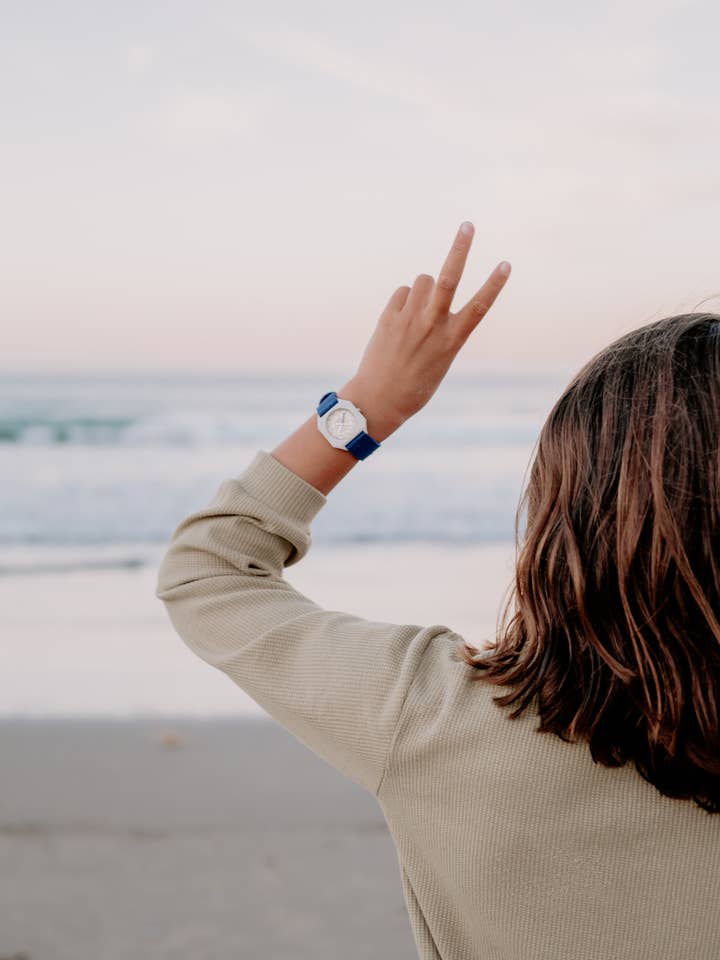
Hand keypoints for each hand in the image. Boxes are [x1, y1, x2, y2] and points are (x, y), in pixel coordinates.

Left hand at [348, 222, 510, 425]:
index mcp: (452, 340)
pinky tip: (399, 322)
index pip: (479, 306)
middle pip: (449, 278)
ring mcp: (409, 319)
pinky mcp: (389, 317)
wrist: (379, 399)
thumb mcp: (440, 359)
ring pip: (423, 280)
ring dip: (425, 288)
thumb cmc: (415, 384)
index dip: (494, 284)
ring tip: (417, 313)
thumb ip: (440, 326)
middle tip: (468, 225)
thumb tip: (430, 291)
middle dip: (460, 249)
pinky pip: (403, 292)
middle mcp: (432, 325)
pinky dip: (405, 300)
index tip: (506, 264)